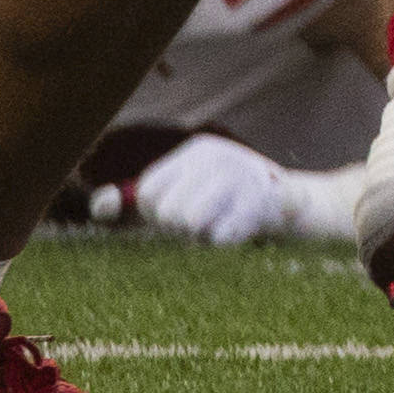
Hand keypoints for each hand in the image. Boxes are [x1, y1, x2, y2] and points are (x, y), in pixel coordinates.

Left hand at [119, 133, 309, 248]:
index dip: (157, 213)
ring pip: (190, 223)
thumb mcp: (184, 192)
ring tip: (221, 224)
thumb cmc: (226, 204)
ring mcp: (242, 178)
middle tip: (204, 220)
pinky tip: (240, 230)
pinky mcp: (261, 203)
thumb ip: (137, 201)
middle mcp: (219, 157)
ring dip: (202, 235)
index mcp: (197, 150)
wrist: (293, 207)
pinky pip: (219, 238)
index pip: (149, 192)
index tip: (178, 213)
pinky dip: (225, 242)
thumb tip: (100, 206)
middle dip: (178, 227)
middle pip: (167, 211)